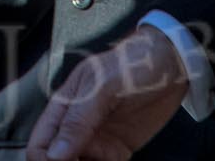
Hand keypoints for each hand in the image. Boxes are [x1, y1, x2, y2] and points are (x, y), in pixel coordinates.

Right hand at [26, 26, 189, 160]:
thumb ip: (79, 119)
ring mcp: (97, 139)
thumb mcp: (104, 87)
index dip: (46, 160)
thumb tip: (55, 155)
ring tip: (110, 158)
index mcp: (64, 106)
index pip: (39, 144)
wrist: (175, 64)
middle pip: (57, 160)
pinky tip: (120, 158)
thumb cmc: (135, 63)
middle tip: (95, 160)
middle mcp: (76, 126)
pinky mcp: (117, 149)